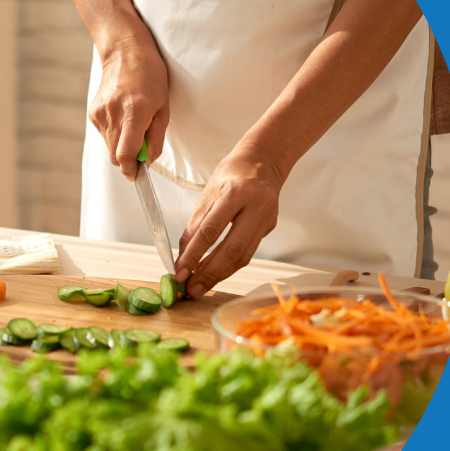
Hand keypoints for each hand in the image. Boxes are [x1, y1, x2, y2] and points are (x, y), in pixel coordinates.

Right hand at [89, 31, 169, 178]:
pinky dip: (115, 134)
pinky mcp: (93, 113)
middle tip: (142, 148)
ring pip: (110, 147)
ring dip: (122, 145)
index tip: (138, 175)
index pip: (125, 155)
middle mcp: (114, 114)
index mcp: (135, 112)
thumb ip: (156, 138)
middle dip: (129, 160)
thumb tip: (148, 161)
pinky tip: (123, 116)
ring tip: (134, 124)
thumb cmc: (150, 76)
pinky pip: (105, 135)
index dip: (131, 171)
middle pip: (116, 156)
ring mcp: (100, 114)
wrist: (124, 52)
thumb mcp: (163, 107)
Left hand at [175, 150, 283, 295]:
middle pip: (232, 249)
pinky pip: (248, 252)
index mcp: (237, 191)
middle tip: (191, 289)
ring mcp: (267, 218)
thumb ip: (195, 225)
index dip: (194, 255)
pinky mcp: (269, 227)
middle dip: (209, 273)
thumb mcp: (208, 192)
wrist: (263, 161)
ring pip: (243, 256)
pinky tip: (215, 274)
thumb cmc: (231, 174)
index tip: (180, 272)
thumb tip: (182, 256)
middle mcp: (257, 206)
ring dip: (220, 274)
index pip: (211, 230)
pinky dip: (230, 266)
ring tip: (200, 286)